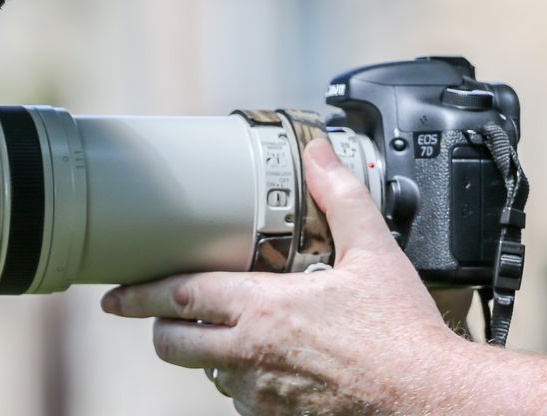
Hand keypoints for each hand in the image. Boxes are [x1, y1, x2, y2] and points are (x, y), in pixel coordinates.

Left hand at [100, 138, 462, 415]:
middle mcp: (251, 357)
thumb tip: (320, 155)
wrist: (432, 402)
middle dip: (159, 328)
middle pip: (174, 344)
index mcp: (263, 310)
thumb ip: (340, 198)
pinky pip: (243, 402)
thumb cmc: (403, 334)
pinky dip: (245, 383)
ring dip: (208, 356)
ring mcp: (262, 397)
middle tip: (154, 316)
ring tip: (225, 337)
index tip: (114, 295)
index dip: (140, 294)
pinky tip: (270, 366)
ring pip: (208, 375)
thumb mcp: (374, 253)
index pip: (180, 297)